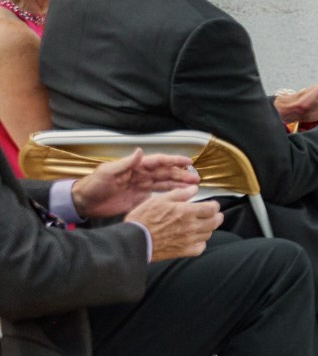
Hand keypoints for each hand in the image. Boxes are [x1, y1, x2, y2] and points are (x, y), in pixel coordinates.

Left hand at [71, 149, 199, 219]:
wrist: (84, 203)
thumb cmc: (93, 185)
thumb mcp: (107, 172)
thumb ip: (125, 163)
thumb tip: (140, 151)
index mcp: (135, 166)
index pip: (158, 161)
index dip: (174, 161)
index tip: (188, 162)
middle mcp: (141, 175)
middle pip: (165, 173)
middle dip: (181, 174)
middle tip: (196, 178)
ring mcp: (141, 187)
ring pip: (164, 184)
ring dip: (178, 184)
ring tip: (193, 186)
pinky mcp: (139, 199)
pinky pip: (158, 196)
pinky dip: (169, 196)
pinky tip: (179, 197)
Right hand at [125, 191, 220, 261]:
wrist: (134, 241)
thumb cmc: (143, 219)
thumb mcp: (158, 200)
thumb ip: (179, 194)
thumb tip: (194, 189)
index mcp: (186, 212)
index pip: (212, 208)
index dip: (214, 205)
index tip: (211, 205)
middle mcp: (191, 226)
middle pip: (215, 222)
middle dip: (216, 216)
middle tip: (212, 214)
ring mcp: (188, 240)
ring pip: (209, 234)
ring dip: (208, 228)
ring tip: (201, 224)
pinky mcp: (183, 251)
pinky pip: (200, 247)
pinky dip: (200, 243)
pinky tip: (195, 238)